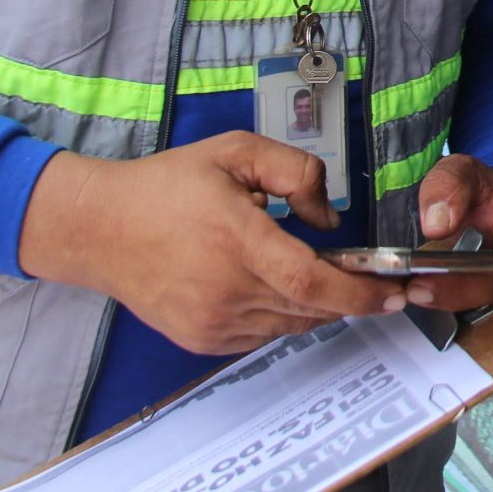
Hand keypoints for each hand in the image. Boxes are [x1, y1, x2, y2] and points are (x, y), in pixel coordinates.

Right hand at [18, 133, 403, 355]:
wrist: (99, 228)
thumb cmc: (167, 185)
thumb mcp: (235, 152)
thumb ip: (296, 172)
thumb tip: (328, 221)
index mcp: (236, 239)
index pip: (312, 284)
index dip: (360, 294)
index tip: (393, 294)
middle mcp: (225, 289)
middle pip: (310, 309)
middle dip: (347, 297)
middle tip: (365, 278)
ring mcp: (211, 322)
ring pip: (289, 324)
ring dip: (313, 305)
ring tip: (305, 271)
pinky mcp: (201, 340)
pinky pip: (262, 334)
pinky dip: (279, 314)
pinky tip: (266, 284)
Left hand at [410, 156, 492, 330]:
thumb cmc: (490, 194)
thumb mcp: (463, 172)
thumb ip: (448, 186)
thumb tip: (436, 225)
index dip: (467, 286)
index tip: (421, 289)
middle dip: (463, 318)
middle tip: (415, 307)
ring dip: (466, 335)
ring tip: (424, 322)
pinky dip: (472, 340)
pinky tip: (440, 329)